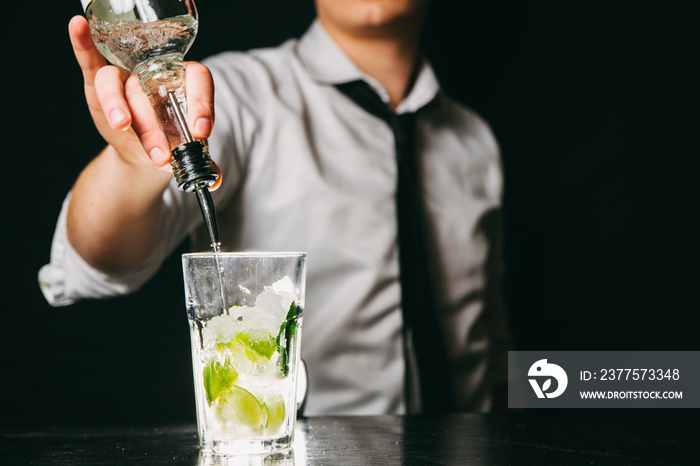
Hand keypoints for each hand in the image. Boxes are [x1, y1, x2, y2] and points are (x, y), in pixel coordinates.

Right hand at [68, 15, 214, 168]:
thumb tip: (214, 179)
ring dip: (121, 108)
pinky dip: (83, 44)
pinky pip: (90, 58)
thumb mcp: (186, 154)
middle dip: (156, 127)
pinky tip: (79, 27)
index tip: (201, 130)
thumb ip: (202, 164)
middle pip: (155, 90)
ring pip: (122, 86)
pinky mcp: (99, 81)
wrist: (144, 153)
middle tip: (161, 156)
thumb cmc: (171, 143)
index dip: (201, 102)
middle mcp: (156, 73)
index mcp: (185, 84)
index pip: (198, 79)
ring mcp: (127, 76)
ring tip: (122, 127)